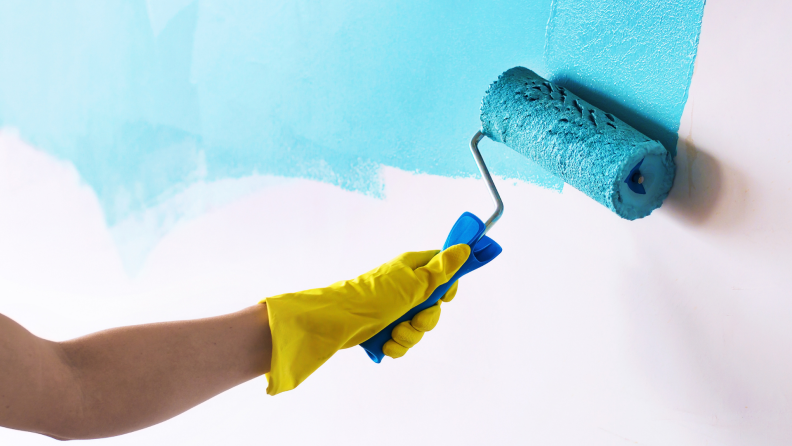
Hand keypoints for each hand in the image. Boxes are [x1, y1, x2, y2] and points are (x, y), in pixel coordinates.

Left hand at [262, 244, 469, 394]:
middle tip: (414, 320)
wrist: (338, 322)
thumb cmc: (375, 297)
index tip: (446, 297)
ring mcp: (393, 308)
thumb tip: (463, 248)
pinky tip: (385, 343)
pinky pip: (402, 341)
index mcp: (412, 268)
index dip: (448, 286)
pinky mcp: (383, 328)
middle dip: (426, 320)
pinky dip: (396, 345)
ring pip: (418, 327)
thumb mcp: (415, 283)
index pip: (442, 271)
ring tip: (393, 333)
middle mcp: (404, 286)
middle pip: (433, 306)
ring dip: (409, 335)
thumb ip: (441, 270)